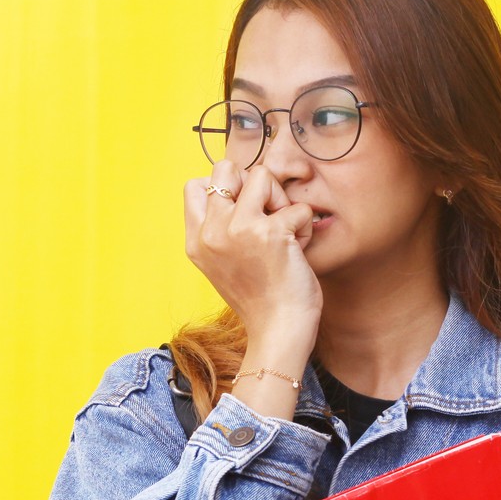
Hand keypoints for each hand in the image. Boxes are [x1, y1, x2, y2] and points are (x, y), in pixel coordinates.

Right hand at [183, 159, 321, 357]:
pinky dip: (305, 226)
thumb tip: (234, 188)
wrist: (277, 330)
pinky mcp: (271, 233)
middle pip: (226, 168)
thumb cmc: (258, 297)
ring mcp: (239, 229)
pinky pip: (298, 207)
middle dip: (252, 183)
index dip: (225, 188)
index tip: (244, 212)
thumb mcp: (220, 263)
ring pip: (262, 175)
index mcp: (196, 240)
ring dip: (281, 199)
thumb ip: (218, 229)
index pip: (195, 185)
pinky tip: (299, 249)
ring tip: (284, 229)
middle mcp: (212, 231)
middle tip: (266, 214)